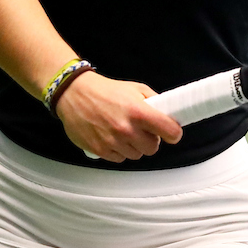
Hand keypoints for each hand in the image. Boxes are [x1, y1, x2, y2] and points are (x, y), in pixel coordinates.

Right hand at [56, 71, 182, 161]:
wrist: (74, 94)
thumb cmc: (106, 91)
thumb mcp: (136, 89)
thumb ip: (155, 101)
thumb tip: (169, 114)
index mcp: (139, 112)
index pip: (169, 131)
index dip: (173, 133)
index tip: (172, 133)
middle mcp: (126, 129)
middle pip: (153, 148)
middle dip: (151, 140)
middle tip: (143, 131)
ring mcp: (112, 142)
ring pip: (136, 155)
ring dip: (134, 146)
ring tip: (125, 132)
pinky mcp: (99, 150)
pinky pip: (119, 159)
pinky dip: (119, 151)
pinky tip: (113, 138)